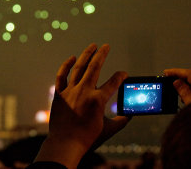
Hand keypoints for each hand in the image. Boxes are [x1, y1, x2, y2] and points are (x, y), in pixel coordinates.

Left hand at [35, 44, 129, 168]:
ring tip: (92, 46)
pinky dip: (66, 66)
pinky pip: (62, 76)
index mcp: (98, 100)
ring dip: (86, 55)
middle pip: (95, 67)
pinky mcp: (60, 94)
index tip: (124, 74)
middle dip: (102, 55)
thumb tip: (131, 115)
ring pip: (79, 68)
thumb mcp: (109, 129)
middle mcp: (84, 92)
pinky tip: (72, 58)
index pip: (113, 83)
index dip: (121, 76)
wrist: (65, 144)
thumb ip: (122, 121)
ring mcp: (70, 91)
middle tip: (106, 46)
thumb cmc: (88, 138)